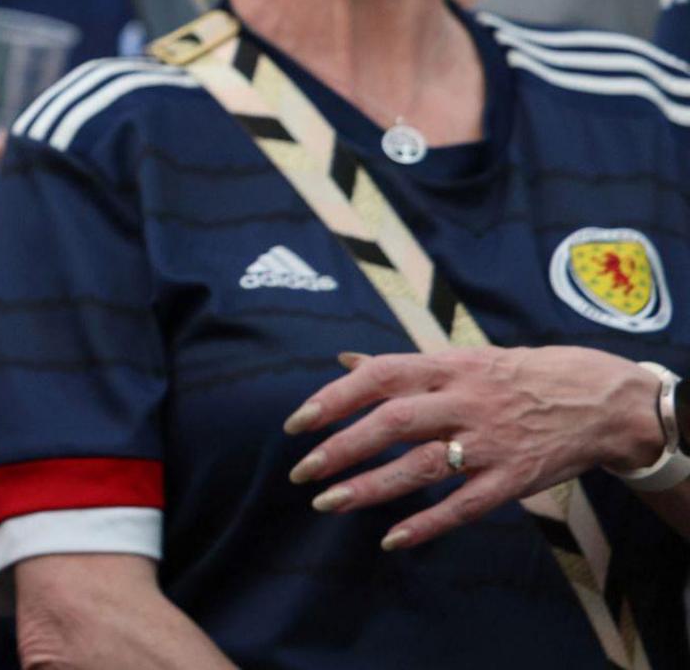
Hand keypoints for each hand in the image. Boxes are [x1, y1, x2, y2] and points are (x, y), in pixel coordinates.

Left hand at [285, 347, 664, 549]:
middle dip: (342, 448)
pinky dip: (428, 524)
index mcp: (447, 369)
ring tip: (327, 504)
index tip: (297, 424)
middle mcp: (464, 403)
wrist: (600, 402)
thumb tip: (344, 360)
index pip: (379, 377)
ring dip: (371, 487)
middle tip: (302, 472)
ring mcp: (489, 443)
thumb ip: (402, 365)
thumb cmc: (519, 376)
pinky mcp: (512, 479)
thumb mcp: (462, 358)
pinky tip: (392, 539)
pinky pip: (465, 506)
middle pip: (393, 423)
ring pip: (422, 467)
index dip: (334, 398)